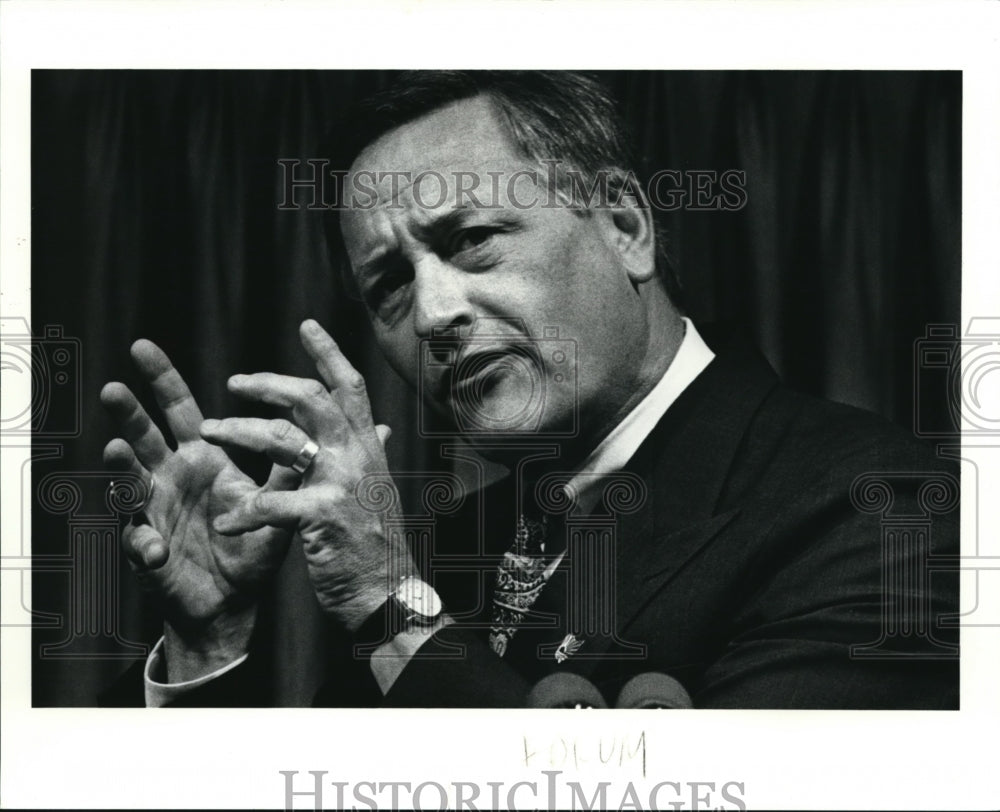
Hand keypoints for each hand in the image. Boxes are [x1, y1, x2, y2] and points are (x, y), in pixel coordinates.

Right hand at [101, 340, 296, 679]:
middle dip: (128, 409)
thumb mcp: (278, 503)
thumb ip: (292, 465)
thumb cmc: (250, 548)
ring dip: (122, 466)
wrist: (232, 603)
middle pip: (144, 434)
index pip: (179, 409)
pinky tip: (152, 546)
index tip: (143, 347)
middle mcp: (171, 477)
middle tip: (115, 384)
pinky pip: (139, 541)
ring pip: (129, 480)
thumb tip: (325, 432)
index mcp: (201, 458)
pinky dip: (144, 542)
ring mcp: (153, 511)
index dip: (163, 379)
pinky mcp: (146, 550)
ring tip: (116, 449)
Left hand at [199, 319, 413, 632]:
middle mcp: (357, 457)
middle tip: (234, 383)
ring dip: (240, 431)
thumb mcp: (378, 489)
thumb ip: (373, 452)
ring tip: (208, 432)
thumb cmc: (376, 544)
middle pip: (312, 399)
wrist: (390, 595)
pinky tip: (225, 524)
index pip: (350, 387)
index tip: (306, 325)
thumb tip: (384, 426)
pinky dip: (245, 514)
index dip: (328, 353)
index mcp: (368, 448)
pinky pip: (273, 504)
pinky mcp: (323, 517)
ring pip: (285, 439)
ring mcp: (341, 484)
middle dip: (268, 384)